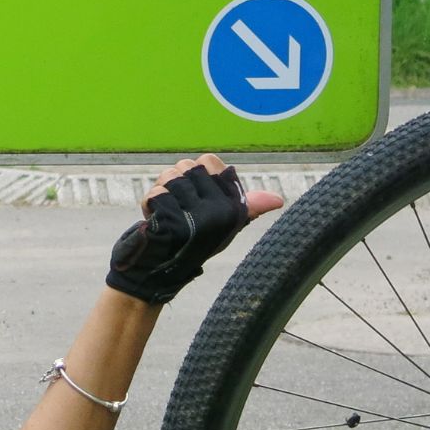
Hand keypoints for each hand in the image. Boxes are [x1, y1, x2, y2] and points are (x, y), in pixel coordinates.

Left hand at [105, 154, 281, 304]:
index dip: (196, 172)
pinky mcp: (172, 222)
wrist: (167, 268)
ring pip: (169, 176)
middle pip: (186, 166)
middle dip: (175, 180)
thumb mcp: (226, 222)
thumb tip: (278, 199)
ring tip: (168, 210)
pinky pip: (156, 195)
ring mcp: (194, 217)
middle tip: (177, 202)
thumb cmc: (198, 241)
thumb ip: (247, 205)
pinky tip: (157, 218)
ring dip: (162, 191)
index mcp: (231, 206)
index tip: (194, 191)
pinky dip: (150, 204)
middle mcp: (217, 211)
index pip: (209, 161)